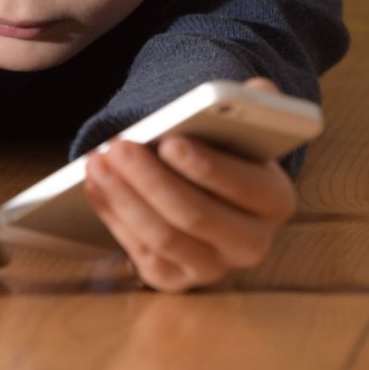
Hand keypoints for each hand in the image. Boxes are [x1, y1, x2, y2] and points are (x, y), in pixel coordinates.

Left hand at [84, 77, 298, 292]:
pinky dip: (112, 215)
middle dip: (151, 180)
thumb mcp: (242, 125)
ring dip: (123, 197)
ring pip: (162, 238)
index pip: (244, 186)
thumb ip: (253, 103)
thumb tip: (258, 89)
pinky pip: (139, 252)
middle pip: (196, 216)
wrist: (203, 189)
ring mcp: (213, 268)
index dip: (206, 166)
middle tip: (118, 147)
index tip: (170, 142)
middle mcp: (251, 243)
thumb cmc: (220, 149)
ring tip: (96, 161)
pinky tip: (93, 184)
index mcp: (275, 200)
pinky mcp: (174, 280)